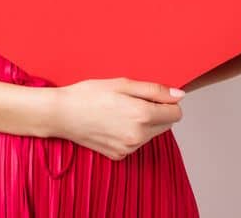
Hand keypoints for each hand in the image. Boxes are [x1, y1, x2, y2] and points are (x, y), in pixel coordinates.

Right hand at [47, 77, 185, 160]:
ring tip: (120, 112)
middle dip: (158, 113)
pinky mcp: (118, 156)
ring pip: (152, 135)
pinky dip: (132, 134)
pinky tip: (114, 124)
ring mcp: (128, 149)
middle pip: (166, 125)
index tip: (152, 96)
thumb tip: (180, 95)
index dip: (167, 102)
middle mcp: (138, 136)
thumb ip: (156, 91)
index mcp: (142, 116)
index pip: (176, 113)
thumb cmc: (90, 95)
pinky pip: (136, 144)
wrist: (61, 114)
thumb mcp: (124, 84)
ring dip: (145, 124)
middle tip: (133, 102)